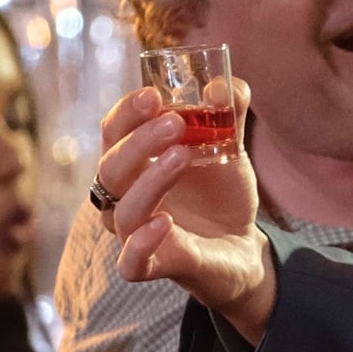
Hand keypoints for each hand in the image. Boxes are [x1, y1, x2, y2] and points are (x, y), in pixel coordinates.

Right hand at [96, 81, 277, 336]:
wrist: (243, 245)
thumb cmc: (221, 193)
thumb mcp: (230, 147)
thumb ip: (228, 113)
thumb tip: (223, 85)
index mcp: (134, 162)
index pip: (113, 132)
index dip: (126, 113)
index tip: (153, 95)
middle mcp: (124, 196)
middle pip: (110, 168)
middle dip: (139, 142)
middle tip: (174, 123)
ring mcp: (134, 233)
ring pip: (121, 211)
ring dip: (150, 180)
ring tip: (184, 156)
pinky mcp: (153, 266)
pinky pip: (130, 263)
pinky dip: (141, 243)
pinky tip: (164, 222)